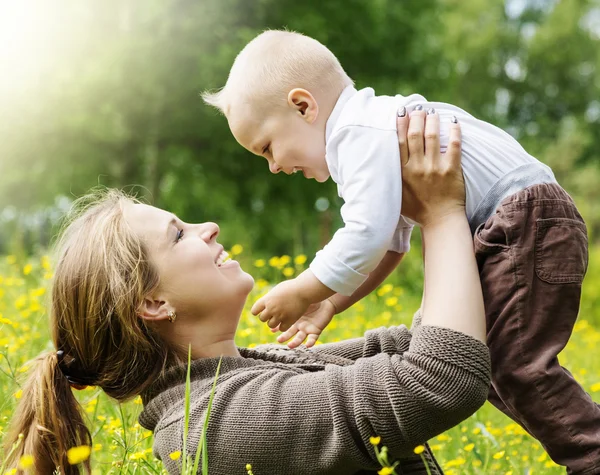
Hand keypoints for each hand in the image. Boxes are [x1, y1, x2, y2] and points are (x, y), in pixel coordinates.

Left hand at [251, 279, 311, 330]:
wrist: (304, 289)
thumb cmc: (291, 287)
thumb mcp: (276, 290)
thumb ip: (269, 298)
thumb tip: (263, 306)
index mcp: (267, 299)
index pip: (254, 311)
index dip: (258, 311)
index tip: (263, 309)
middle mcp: (272, 308)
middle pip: (262, 318)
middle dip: (266, 316)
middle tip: (273, 313)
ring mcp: (280, 315)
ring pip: (270, 325)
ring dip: (274, 322)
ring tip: (279, 317)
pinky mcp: (289, 320)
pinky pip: (281, 328)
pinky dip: (283, 326)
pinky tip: (286, 320)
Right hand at [276, 299, 335, 348]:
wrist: (325, 299)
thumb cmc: (310, 297)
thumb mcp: (297, 299)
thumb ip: (287, 299)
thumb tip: (275, 294)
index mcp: (294, 319)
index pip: (284, 325)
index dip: (278, 328)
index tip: (271, 329)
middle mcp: (299, 326)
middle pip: (290, 333)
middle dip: (284, 337)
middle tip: (279, 340)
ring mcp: (307, 329)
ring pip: (300, 338)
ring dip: (295, 343)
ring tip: (289, 346)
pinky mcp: (316, 331)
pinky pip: (313, 338)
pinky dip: (310, 342)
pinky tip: (307, 345)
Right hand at [397, 108, 464, 226]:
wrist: (440, 222)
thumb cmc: (417, 210)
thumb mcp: (397, 195)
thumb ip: (392, 179)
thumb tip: (382, 164)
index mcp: (403, 172)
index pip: (400, 142)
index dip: (400, 124)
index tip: (402, 111)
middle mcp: (417, 168)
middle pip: (416, 135)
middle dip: (417, 118)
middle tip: (419, 109)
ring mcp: (435, 168)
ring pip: (433, 137)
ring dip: (432, 121)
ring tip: (433, 113)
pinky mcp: (452, 170)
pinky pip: (455, 146)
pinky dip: (454, 132)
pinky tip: (453, 122)